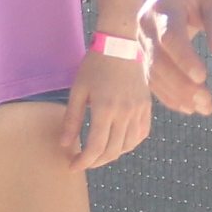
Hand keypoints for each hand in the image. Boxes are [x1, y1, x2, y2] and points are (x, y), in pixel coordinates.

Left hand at [60, 42, 152, 168]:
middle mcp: (125, 113)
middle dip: (96, 161)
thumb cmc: (94, 66)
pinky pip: (141, 134)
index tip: (73, 166)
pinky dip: (130, 144)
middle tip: (83, 162)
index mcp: (105, 109)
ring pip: (128, 145)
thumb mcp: (78, 90)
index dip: (84, 161)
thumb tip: (64, 144)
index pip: (96, 147)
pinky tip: (119, 144)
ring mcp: (138, 110)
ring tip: (99, 154)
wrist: (120, 45)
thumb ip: (72, 119)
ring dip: (113, 155)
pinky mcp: (146, 106)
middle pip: (112, 150)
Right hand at [141, 0, 211, 116]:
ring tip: (204, 108)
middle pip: (159, 61)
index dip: (184, 58)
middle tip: (207, 102)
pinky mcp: (146, 52)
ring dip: (177, 95)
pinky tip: (188, 107)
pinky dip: (168, 95)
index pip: (170, 36)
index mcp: (164, 7)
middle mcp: (146, 25)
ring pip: (153, 74)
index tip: (203, 77)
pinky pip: (152, 77)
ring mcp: (143, 40)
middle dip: (182, 85)